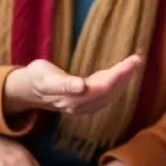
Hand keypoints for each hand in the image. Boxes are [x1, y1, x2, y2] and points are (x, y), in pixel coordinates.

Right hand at [3, 55, 142, 115]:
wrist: (29, 89)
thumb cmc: (37, 78)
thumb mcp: (47, 78)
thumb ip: (64, 84)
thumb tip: (81, 86)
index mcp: (75, 98)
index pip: (105, 86)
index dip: (120, 74)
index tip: (133, 61)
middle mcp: (82, 105)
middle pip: (110, 91)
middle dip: (125, 76)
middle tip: (137, 58)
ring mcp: (83, 106)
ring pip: (109, 94)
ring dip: (123, 80)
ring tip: (133, 65)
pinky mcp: (84, 103)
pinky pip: (105, 94)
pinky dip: (115, 84)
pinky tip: (120, 76)